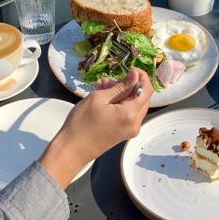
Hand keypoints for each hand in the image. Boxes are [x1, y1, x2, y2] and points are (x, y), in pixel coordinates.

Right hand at [38, 68, 152, 188]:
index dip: (142, 77)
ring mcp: (130, 130)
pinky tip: (104, 97)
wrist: (71, 150)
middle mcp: (135, 123)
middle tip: (110, 80)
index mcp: (130, 114)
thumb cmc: (81, 122)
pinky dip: (120, 102)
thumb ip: (121, 86)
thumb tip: (136, 75)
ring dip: (123, 93)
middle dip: (130, 84)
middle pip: (142, 97)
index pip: (147, 90)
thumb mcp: (99, 98)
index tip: (131, 69)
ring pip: (135, 104)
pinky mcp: (124, 133)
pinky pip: (128, 113)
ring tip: (103, 87)